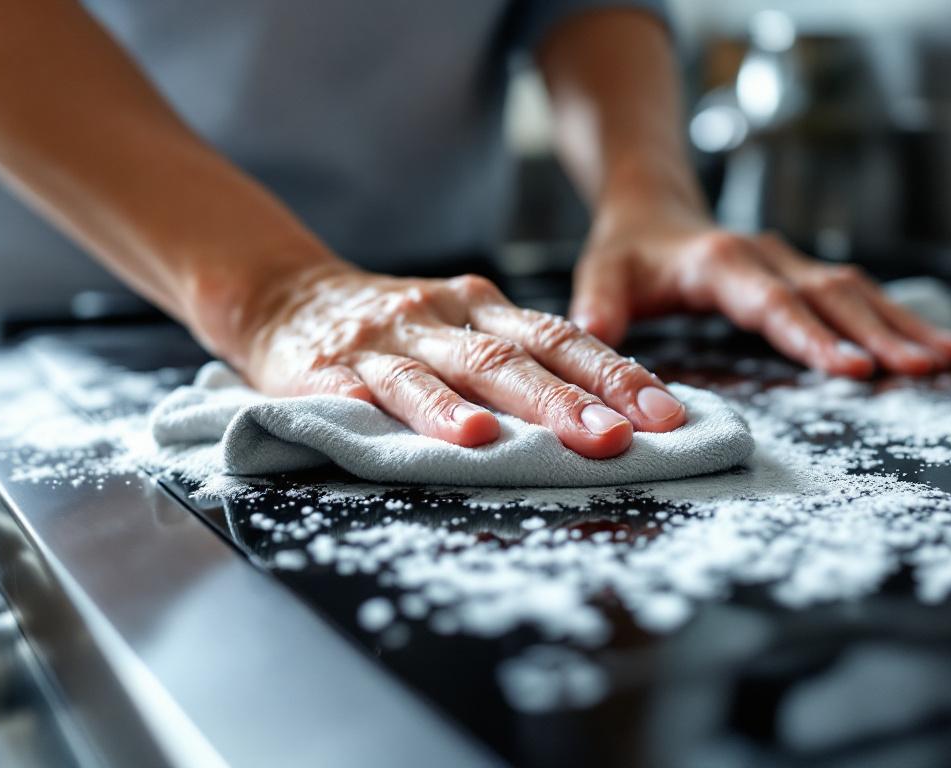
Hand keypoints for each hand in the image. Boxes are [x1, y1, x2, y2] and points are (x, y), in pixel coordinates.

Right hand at [238, 265, 687, 457]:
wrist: (285, 297)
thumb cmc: (392, 326)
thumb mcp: (460, 328)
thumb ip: (518, 361)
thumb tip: (608, 412)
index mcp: (482, 309)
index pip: (560, 338)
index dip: (614, 374)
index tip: (665, 414)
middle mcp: (442, 319)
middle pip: (512, 356)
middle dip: (569, 398)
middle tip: (617, 438)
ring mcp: (386, 342)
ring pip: (442, 372)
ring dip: (482, 406)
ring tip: (517, 439)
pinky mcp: (331, 369)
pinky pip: (362, 390)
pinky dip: (395, 409)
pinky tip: (427, 430)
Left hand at [569, 201, 950, 376]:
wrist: (650, 210)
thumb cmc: (627, 252)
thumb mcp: (601, 276)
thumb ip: (601, 308)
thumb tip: (594, 338)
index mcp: (720, 261)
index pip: (772, 302)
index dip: (812, 335)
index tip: (852, 368)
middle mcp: (766, 256)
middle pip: (831, 296)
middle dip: (880, 335)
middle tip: (925, 371)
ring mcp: (791, 263)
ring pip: (856, 291)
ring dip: (902, 325)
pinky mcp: (804, 274)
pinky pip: (858, 295)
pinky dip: (897, 319)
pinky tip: (934, 345)